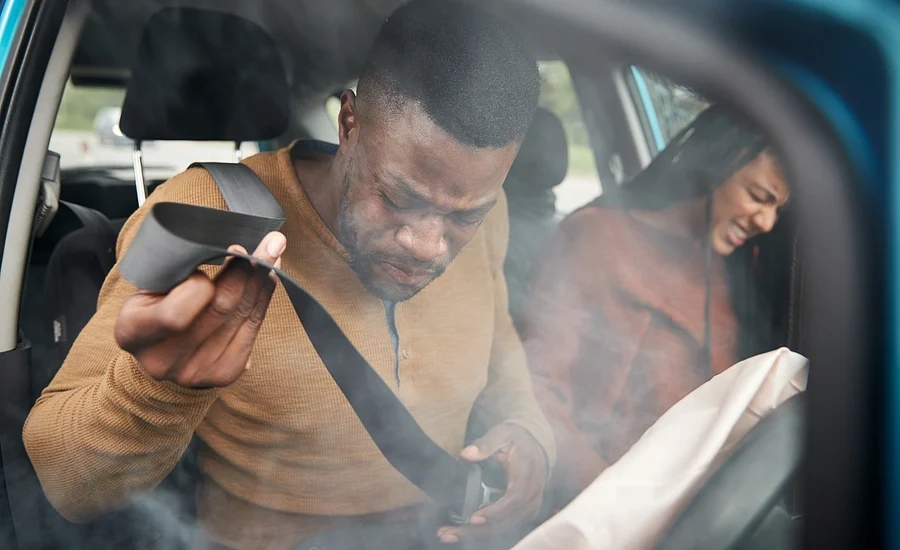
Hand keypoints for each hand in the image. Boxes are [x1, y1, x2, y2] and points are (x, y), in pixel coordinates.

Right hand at [114, 231, 285, 387]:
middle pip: (220, 309)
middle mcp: (163, 360)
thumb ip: (177, 269)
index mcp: (133, 332)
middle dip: (248, 271)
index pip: (176, 314)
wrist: (157, 351)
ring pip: (243, 316)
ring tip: (274, 254)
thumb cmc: (152, 305)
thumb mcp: (148, 285)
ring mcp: (196, 372)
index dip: (200, 286)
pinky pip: (253, 329)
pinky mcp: (225, 373)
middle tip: (269, 242)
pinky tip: (269, 278)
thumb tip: (229, 243)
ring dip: (263, 281)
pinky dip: (264, 299)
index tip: (215, 259)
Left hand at [437, 423, 547, 543]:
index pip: (515, 498)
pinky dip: (486, 532)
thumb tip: (466, 454)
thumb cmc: (518, 439)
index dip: (496, 511)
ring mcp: (530, 505)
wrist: (537, 444)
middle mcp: (532, 494)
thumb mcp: (503, 433)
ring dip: (479, 534)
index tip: (474, 517)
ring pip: (507, 527)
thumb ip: (486, 443)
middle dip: (479, 531)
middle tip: (450, 533)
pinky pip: (507, 526)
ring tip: (450, 534)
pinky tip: (465, 532)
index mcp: (527, 474)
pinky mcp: (525, 511)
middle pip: (508, 520)